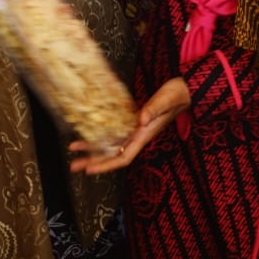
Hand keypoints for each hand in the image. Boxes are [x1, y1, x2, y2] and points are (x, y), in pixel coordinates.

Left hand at [70, 77, 189, 174]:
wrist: (184, 89)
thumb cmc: (176, 95)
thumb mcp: (165, 101)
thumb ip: (154, 109)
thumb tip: (141, 119)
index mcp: (145, 135)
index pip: (123, 157)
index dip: (106, 165)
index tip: (90, 169)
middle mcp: (138, 136)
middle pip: (113, 155)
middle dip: (93, 161)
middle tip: (74, 165)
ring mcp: (136, 129)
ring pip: (111, 144)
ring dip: (93, 148)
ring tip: (75, 149)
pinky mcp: (134, 121)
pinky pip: (115, 132)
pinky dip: (101, 135)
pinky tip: (90, 133)